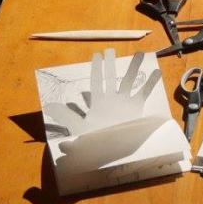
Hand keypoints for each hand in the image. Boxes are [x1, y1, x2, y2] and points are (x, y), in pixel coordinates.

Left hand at [44, 50, 161, 135]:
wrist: (114, 153)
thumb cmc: (95, 140)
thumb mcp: (79, 127)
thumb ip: (66, 116)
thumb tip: (47, 106)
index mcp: (98, 102)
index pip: (97, 81)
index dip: (96, 68)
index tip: (97, 55)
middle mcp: (112, 99)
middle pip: (111, 77)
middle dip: (110, 64)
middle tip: (110, 50)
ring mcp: (125, 103)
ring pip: (130, 81)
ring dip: (134, 67)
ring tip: (140, 54)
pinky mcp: (136, 108)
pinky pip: (144, 93)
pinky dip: (150, 83)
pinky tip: (156, 72)